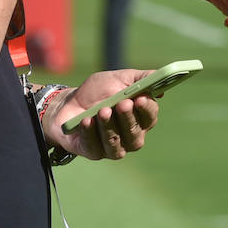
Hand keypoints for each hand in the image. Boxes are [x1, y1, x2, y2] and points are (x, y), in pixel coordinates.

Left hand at [43, 69, 159, 160]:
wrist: (69, 103)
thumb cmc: (97, 91)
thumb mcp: (119, 79)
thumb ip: (140, 78)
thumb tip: (159, 76)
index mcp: (140, 118)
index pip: (149, 117)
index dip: (146, 109)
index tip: (140, 97)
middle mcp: (130, 136)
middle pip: (135, 134)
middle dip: (128, 118)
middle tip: (122, 103)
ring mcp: (112, 147)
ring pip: (116, 143)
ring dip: (109, 127)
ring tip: (103, 110)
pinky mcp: (94, 152)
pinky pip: (95, 147)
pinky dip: (91, 133)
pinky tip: (87, 121)